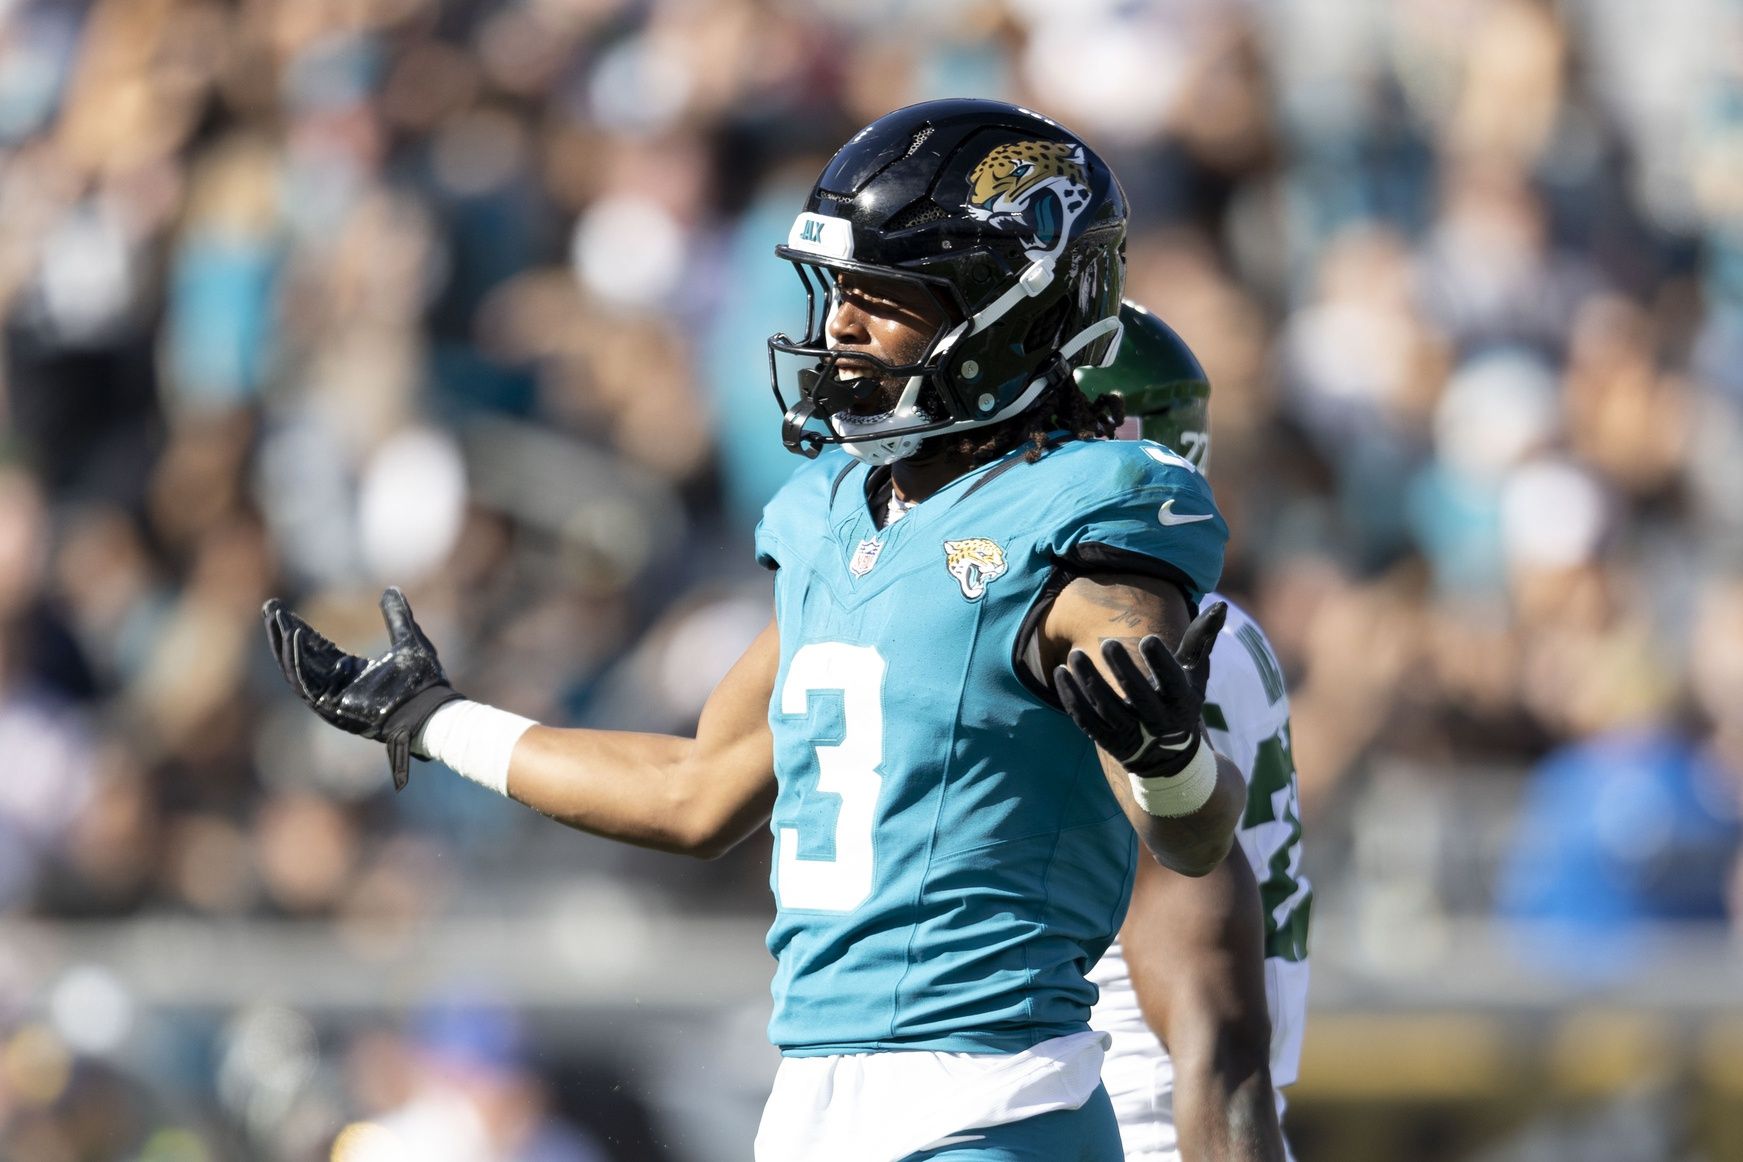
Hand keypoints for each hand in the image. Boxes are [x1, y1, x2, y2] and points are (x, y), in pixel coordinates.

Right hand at [262, 587, 463, 790]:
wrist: (431, 707)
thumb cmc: (423, 680)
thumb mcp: (409, 639)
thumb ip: (397, 615)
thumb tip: (391, 589)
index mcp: (349, 671)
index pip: (314, 648)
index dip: (297, 629)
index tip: (283, 608)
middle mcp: (336, 684)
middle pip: (298, 657)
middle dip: (281, 632)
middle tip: (270, 607)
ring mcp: (333, 698)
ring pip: (296, 670)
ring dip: (284, 644)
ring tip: (277, 618)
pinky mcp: (332, 708)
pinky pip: (307, 685)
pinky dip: (299, 662)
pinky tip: (296, 637)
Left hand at [1054, 601, 1226, 776]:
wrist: (1170, 758)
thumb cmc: (1181, 702)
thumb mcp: (1196, 675)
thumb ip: (1202, 641)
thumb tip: (1220, 605)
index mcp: (1183, 704)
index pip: (1173, 683)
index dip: (1161, 662)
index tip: (1147, 639)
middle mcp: (1159, 723)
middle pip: (1139, 697)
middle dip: (1123, 669)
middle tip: (1108, 643)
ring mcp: (1133, 736)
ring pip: (1107, 709)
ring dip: (1089, 681)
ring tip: (1076, 654)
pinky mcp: (1109, 742)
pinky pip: (1086, 721)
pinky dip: (1071, 698)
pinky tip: (1061, 673)